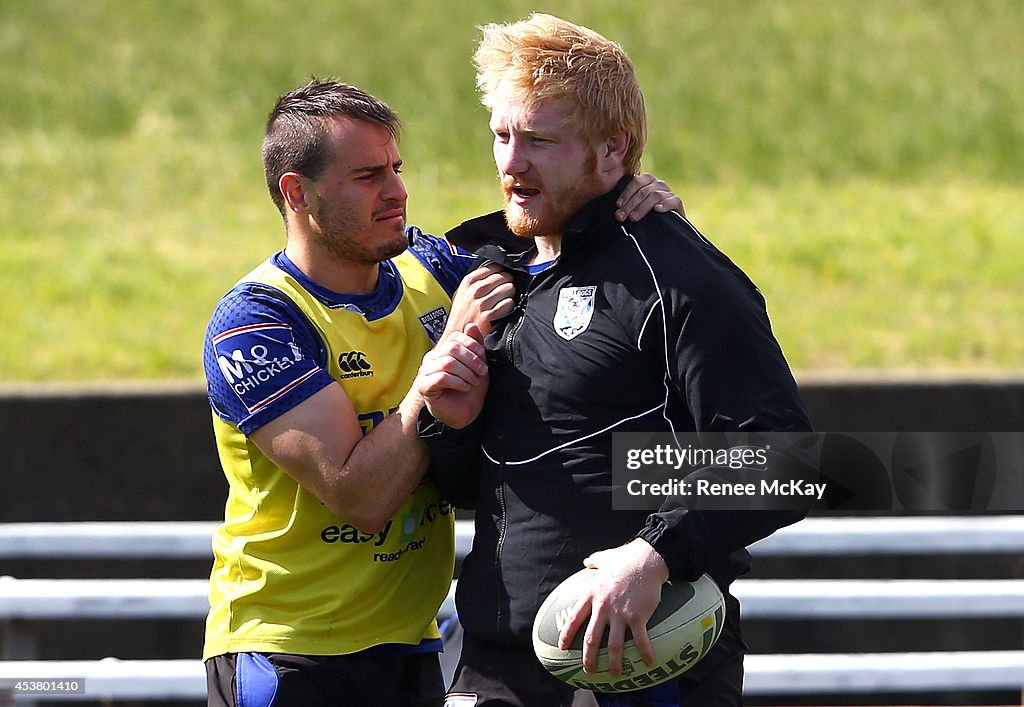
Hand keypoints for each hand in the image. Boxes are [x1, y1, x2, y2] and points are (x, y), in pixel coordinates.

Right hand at [415, 323, 488, 428]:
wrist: (467, 412)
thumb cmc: (471, 388)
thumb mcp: (477, 364)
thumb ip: (475, 345)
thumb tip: (471, 325)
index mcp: (442, 351)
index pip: (455, 338)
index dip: (472, 345)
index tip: (483, 358)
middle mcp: (430, 359)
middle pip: (451, 349)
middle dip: (471, 360)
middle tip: (482, 372)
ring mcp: (425, 372)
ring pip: (447, 363)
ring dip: (466, 373)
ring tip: (473, 382)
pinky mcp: (424, 386)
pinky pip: (442, 377)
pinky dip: (458, 382)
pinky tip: (465, 387)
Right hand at [445, 263, 515, 337]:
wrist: (457, 336)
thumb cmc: (461, 315)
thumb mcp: (462, 293)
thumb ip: (476, 282)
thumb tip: (496, 272)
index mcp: (467, 282)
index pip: (493, 267)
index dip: (502, 271)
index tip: (503, 276)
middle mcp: (473, 290)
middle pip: (503, 276)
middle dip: (508, 282)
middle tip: (507, 289)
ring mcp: (480, 303)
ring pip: (508, 288)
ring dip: (510, 294)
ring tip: (506, 298)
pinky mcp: (487, 316)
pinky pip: (508, 304)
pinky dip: (509, 305)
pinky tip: (505, 309)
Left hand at [557, 538, 669, 676]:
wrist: (647, 558)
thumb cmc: (626, 558)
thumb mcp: (605, 558)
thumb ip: (594, 561)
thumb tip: (587, 561)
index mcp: (592, 595)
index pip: (574, 618)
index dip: (567, 634)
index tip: (563, 647)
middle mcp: (603, 607)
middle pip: (592, 638)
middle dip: (589, 657)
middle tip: (589, 671)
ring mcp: (620, 613)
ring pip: (613, 644)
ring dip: (614, 662)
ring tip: (615, 674)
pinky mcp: (638, 616)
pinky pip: (640, 640)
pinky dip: (644, 653)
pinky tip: (649, 663)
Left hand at [615, 173, 684, 221]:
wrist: (666, 225)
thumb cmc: (647, 214)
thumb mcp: (636, 206)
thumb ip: (627, 202)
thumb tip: (615, 210)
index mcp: (647, 180)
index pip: (636, 182)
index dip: (626, 194)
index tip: (618, 206)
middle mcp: (658, 184)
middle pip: (643, 191)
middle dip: (630, 205)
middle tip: (621, 217)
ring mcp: (668, 192)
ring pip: (655, 195)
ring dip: (643, 207)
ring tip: (634, 218)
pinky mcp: (677, 202)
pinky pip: (672, 200)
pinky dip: (664, 204)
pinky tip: (656, 210)